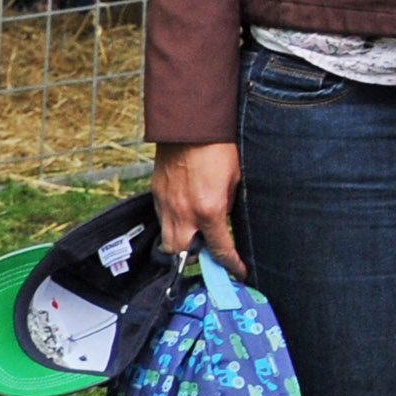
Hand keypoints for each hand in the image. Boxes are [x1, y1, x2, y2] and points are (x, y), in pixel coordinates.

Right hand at [152, 140, 240, 273]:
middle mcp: (184, 213)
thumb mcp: (237, 179)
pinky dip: (172, 223)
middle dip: (194, 258)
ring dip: (180, 243)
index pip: (220, 249)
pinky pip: (162, 219)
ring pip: (167, 240)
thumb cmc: (219, 147)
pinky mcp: (157, 193)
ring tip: (192, 233)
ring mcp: (166, 204)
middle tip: (207, 250)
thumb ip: (230, 204)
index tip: (238, 271)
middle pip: (182, 254)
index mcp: (210, 210)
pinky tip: (183, 212)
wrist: (191, 124)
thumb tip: (224, 219)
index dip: (231, 264)